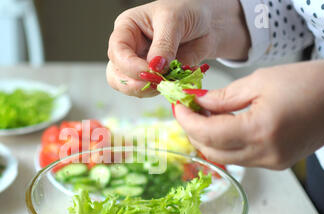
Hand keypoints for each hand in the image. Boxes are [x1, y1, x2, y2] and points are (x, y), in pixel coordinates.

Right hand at [106, 0, 249, 96]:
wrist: (208, 25)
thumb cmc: (187, 12)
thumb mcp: (174, 20)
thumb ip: (164, 44)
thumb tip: (155, 66)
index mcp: (127, 28)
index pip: (117, 51)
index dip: (129, 65)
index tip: (147, 71)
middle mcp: (129, 49)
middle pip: (116, 74)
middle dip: (133, 83)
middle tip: (155, 83)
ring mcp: (139, 66)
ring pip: (128, 87)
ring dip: (146, 90)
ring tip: (167, 81)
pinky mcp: (152, 78)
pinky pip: (148, 92)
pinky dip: (160, 91)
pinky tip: (173, 82)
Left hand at [174, 60, 323, 169]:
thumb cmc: (308, 82)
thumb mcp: (260, 81)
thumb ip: (223, 97)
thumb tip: (196, 103)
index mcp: (259, 130)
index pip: (206, 134)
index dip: (186, 120)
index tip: (177, 105)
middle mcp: (264, 154)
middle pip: (210, 151)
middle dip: (192, 130)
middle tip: (187, 108)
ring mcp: (271, 163)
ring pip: (223, 158)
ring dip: (207, 138)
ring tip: (204, 114)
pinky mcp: (277, 164)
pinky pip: (239, 157)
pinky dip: (225, 143)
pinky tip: (224, 124)